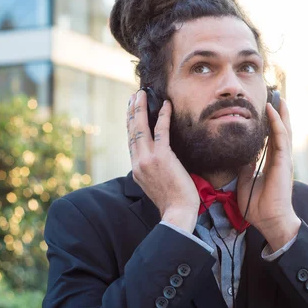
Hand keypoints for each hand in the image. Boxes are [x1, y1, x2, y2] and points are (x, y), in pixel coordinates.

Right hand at [127, 90, 199, 232]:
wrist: (177, 213)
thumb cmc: (172, 201)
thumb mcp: (155, 185)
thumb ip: (152, 170)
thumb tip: (159, 160)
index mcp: (136, 169)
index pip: (131, 141)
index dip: (130, 124)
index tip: (131, 111)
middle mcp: (138, 162)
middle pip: (131, 131)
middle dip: (132, 111)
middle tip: (134, 96)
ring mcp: (148, 159)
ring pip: (141, 128)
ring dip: (141, 108)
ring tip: (142, 94)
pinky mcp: (162, 157)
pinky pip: (161, 131)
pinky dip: (163, 116)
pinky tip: (166, 105)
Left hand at [237, 98, 300, 250]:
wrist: (269, 220)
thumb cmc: (258, 204)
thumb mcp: (246, 179)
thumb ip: (245, 165)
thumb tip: (239, 153)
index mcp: (272, 161)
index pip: (272, 136)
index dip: (270, 122)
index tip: (265, 107)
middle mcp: (281, 157)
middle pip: (281, 129)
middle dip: (279, 112)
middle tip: (275, 94)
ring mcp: (284, 158)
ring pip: (284, 129)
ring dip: (281, 112)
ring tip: (278, 95)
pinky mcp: (284, 161)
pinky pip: (281, 137)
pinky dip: (277, 122)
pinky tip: (273, 109)